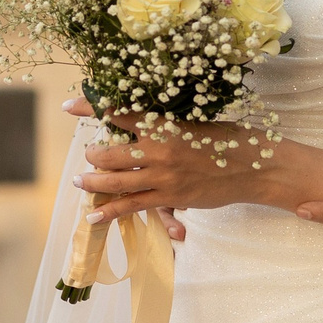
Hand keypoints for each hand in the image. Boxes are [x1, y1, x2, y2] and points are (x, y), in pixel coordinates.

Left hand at [68, 98, 273, 224]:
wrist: (252, 166)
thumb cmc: (224, 139)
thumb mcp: (191, 122)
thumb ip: (163, 126)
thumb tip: (137, 125)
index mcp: (162, 124)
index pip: (117, 112)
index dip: (90, 107)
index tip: (70, 105)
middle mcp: (157, 149)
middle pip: (109, 153)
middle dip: (92, 154)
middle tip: (88, 154)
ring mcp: (161, 177)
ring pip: (114, 181)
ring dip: (92, 182)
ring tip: (80, 181)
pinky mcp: (168, 197)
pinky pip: (130, 207)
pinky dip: (108, 212)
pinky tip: (92, 217)